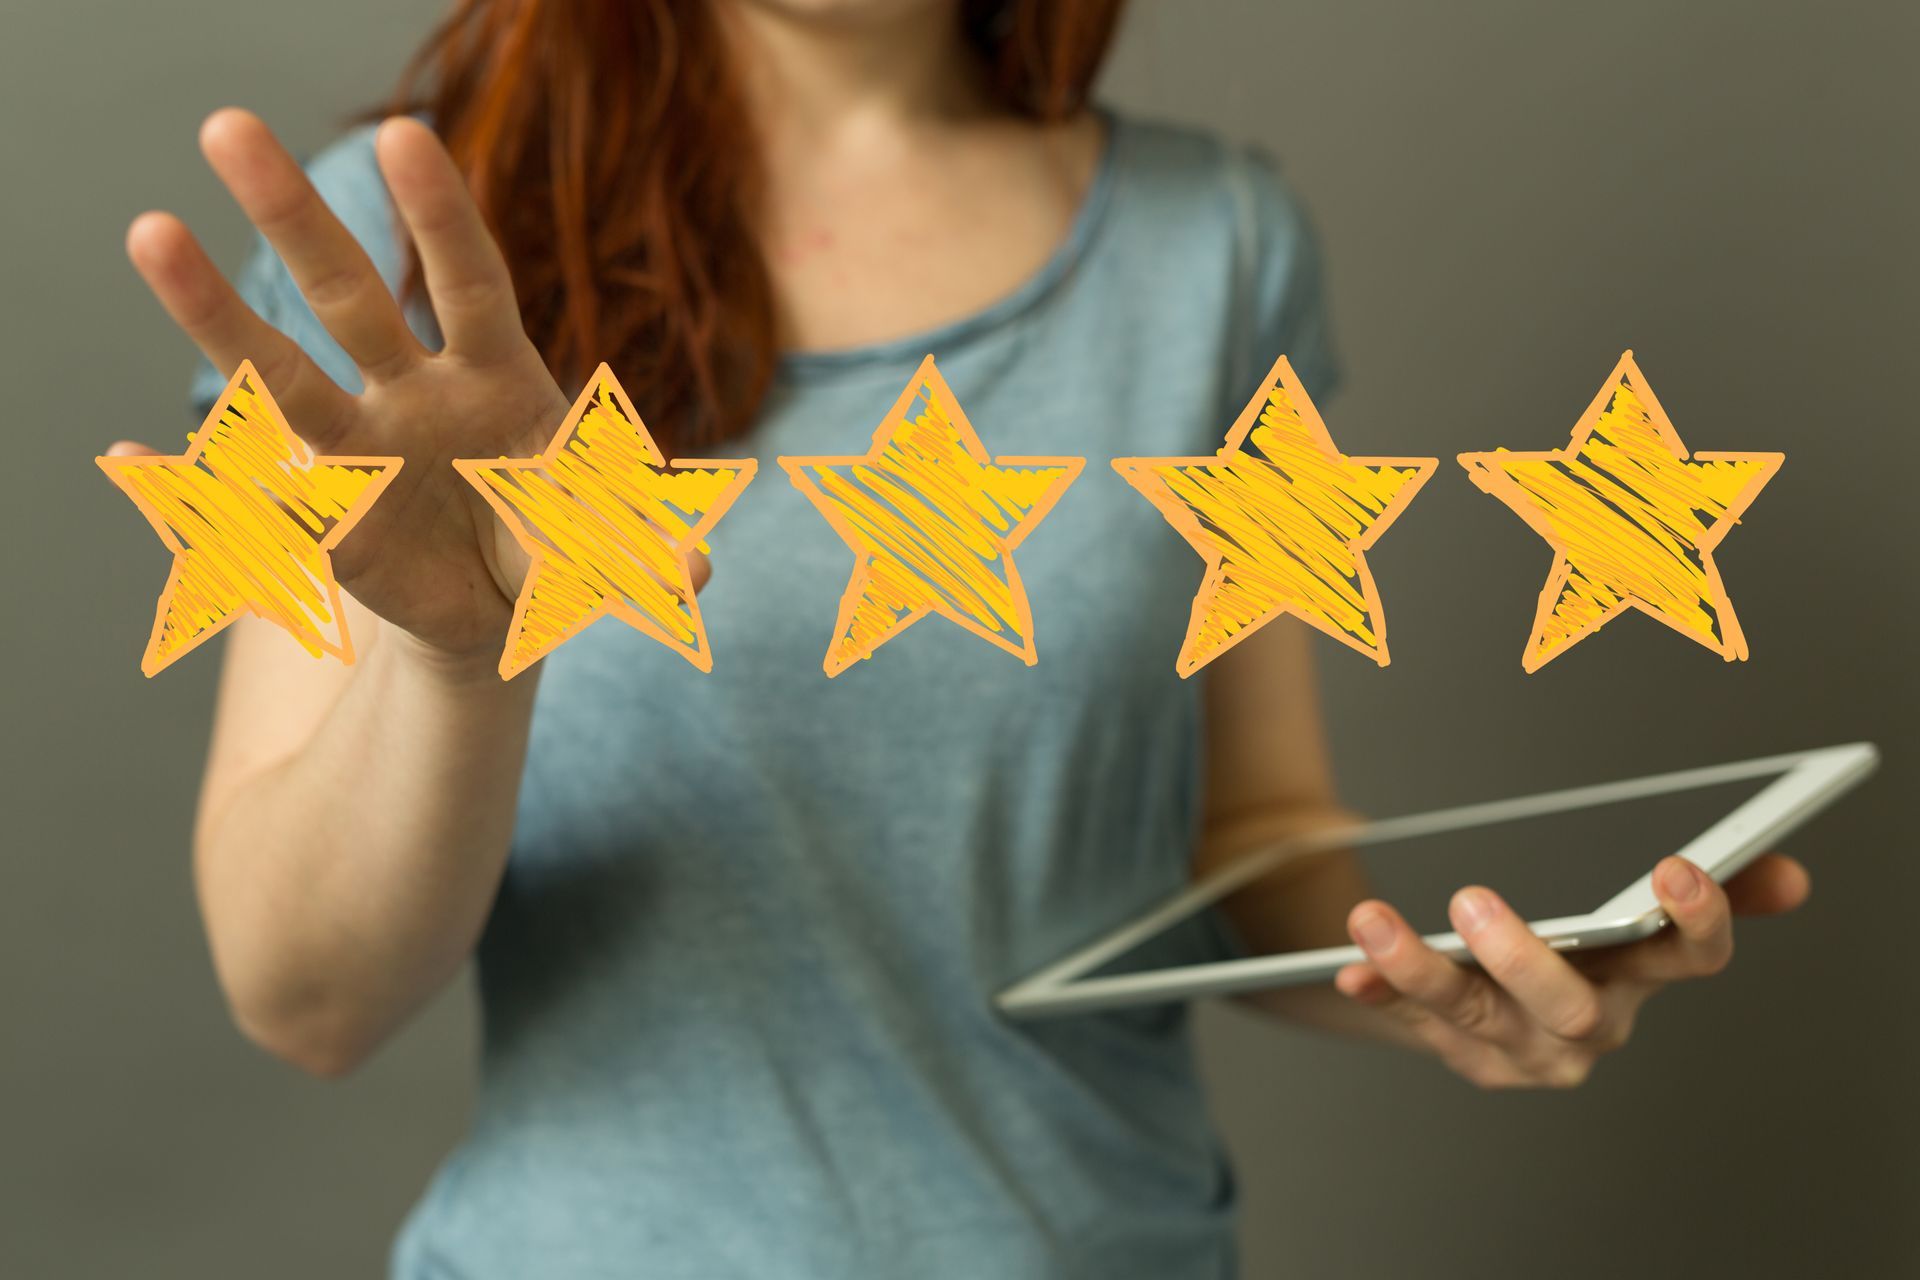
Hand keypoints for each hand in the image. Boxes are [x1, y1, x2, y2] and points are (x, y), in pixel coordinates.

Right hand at [111, 109, 706, 667]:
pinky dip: (191, 485)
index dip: (442, 218)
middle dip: (296, 216)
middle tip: (229, 128)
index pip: (470, 283)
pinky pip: (253, 497)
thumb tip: (694, 569)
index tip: (407, 136)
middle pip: (351, 296)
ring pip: (281, 373)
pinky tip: (129, 457)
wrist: (503, 614)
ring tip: (150, 230)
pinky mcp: (320, 517)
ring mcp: (359, 449)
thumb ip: (644, 549)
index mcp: (498, 378)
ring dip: (217, 311)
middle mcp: (414, 394)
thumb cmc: (560, 549)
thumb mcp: (611, 552)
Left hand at [1333, 854, 1810, 1088]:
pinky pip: (1415, 1023)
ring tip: (1371, 920)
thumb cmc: (1583, 935)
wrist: (1505, 984)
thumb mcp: (1639, 907)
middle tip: (1472, 899)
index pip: (1691, 962)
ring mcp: (1523, 1048)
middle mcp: (1591, 1024)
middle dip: (1523, 958)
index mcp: (1645, 978)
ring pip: (1471, 1015)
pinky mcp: (1464, 1052)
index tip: (1674, 868)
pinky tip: (1349, 970)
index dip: (1695, 922)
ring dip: (1418, 968)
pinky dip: (1380, 992)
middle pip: (1569, 1007)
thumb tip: (1786, 874)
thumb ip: (1713, 887)